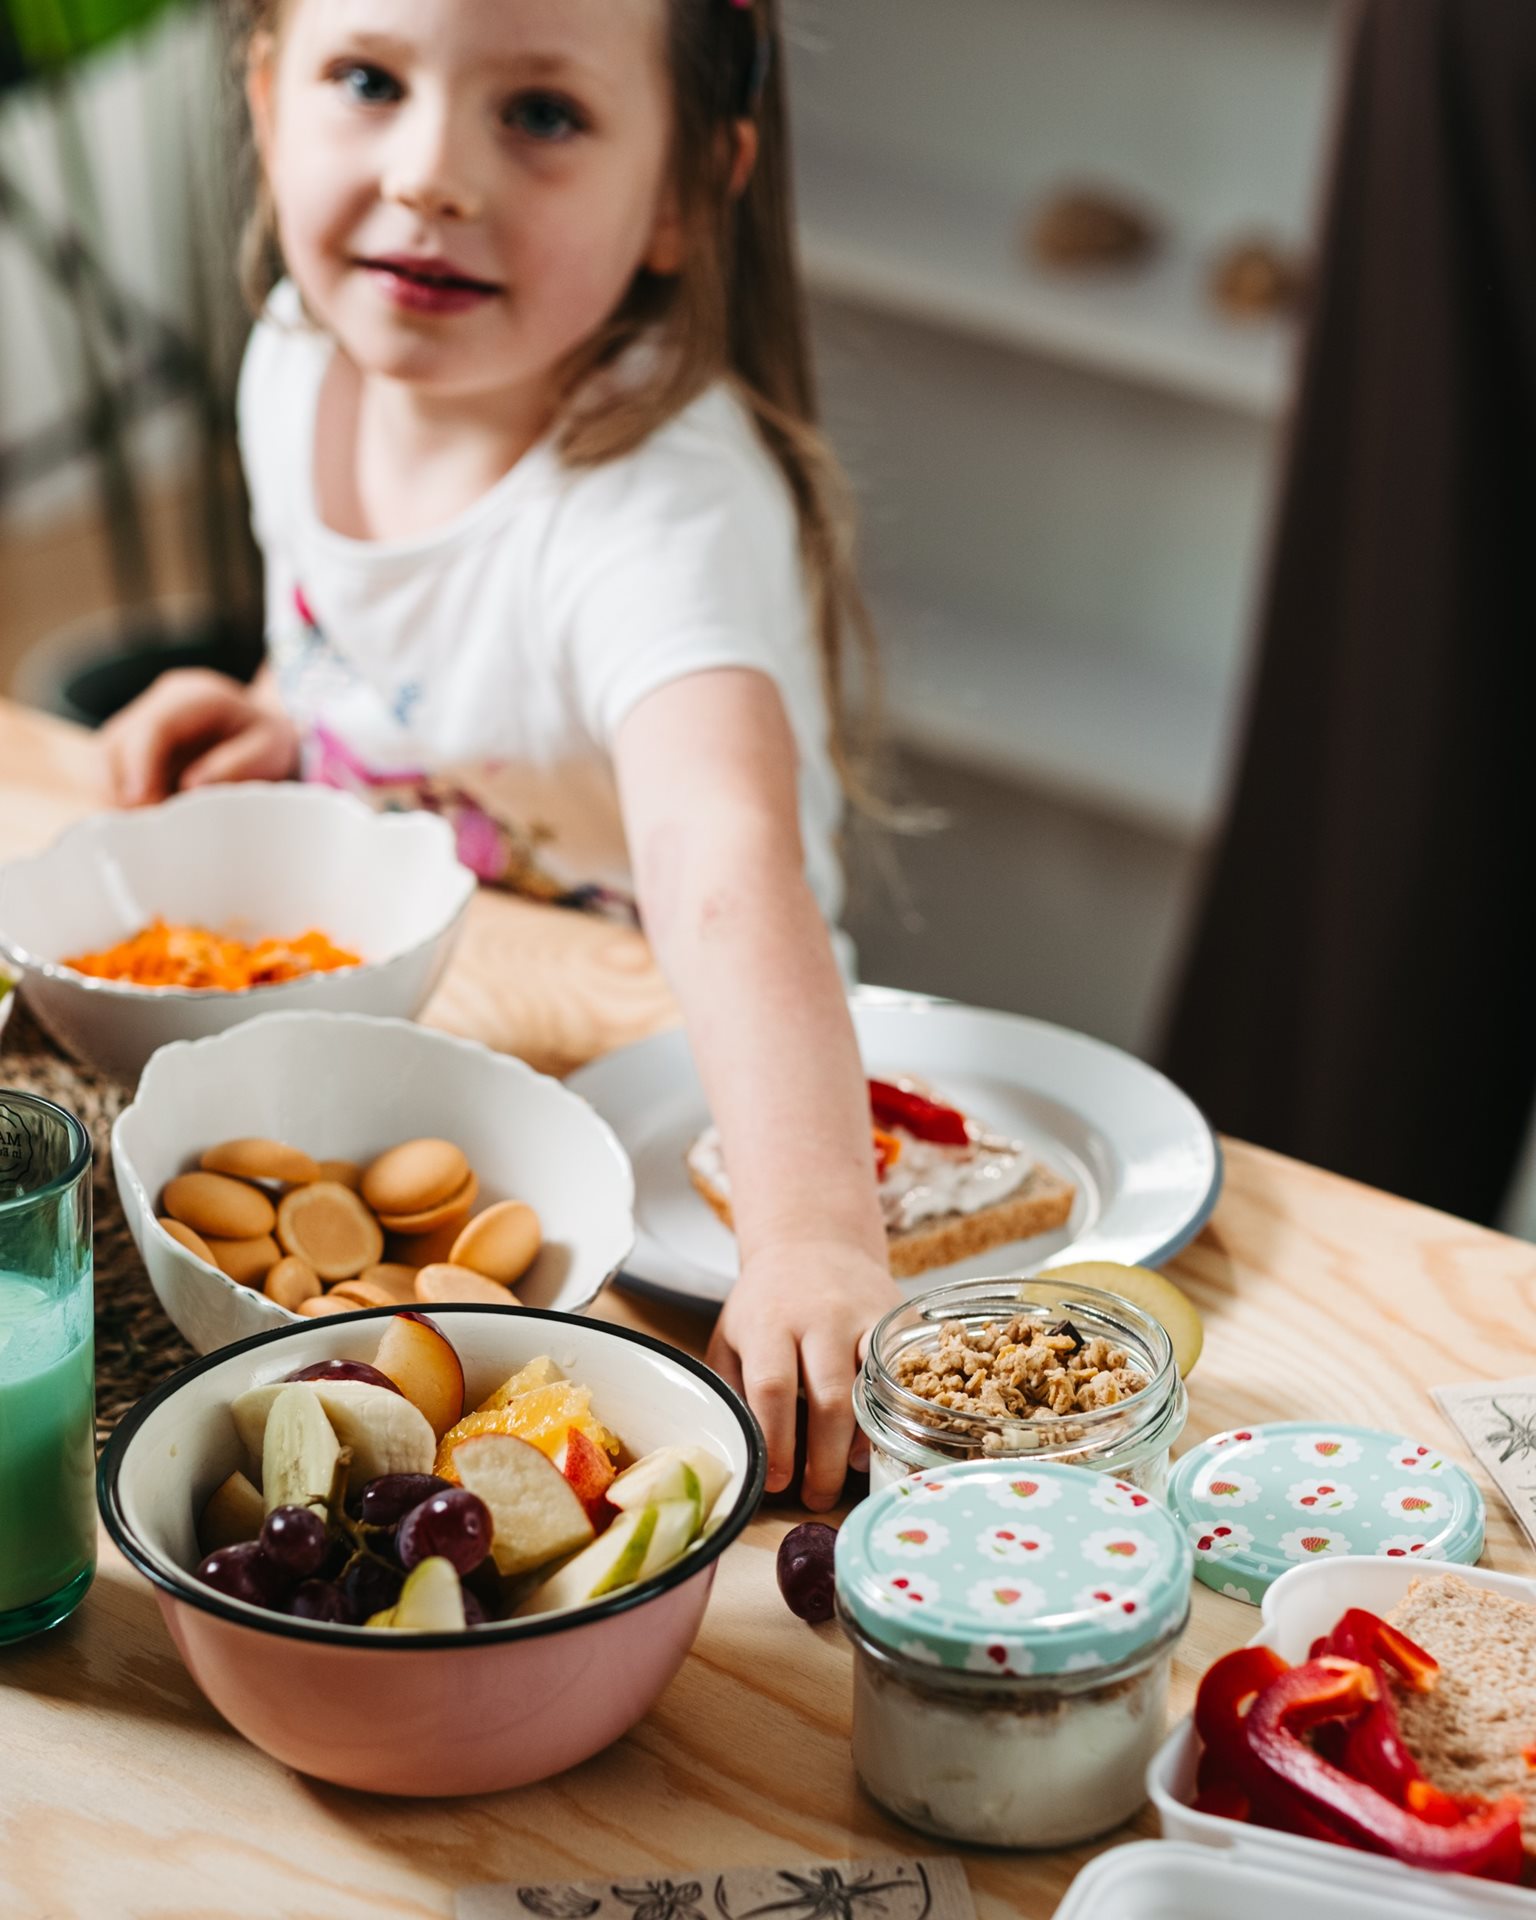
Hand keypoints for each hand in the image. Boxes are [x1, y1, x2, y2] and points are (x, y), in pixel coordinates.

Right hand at [101, 669, 300, 806]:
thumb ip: (237, 764)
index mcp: (193, 696)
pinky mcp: (129, 749)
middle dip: (126, 789)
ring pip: (103, 761)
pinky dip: (120, 800)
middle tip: (150, 826)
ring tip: (149, 826)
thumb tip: (191, 787)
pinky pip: (108, 776)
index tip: (143, 804)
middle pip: (115, 744)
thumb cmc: (267, 742)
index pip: (153, 726)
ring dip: (117, 797)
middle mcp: (157, 705)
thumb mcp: (270, 748)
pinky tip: (146, 819)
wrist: (260, 735)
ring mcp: (138, 725)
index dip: (141, 766)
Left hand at [707, 1241, 901, 1511]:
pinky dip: (897, 1413)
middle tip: (817, 1497)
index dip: (777, 1441)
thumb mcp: (730, 1336)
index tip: (777, 1482)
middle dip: (824, 1460)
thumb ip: (734, 1389)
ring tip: (850, 1475)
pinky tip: (885, 1439)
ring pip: (873, 1390)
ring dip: (863, 1443)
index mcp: (770, 1323)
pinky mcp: (897, 1320)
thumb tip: (746, 1456)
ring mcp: (864, 1317)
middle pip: (830, 1398)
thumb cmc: (765, 1304)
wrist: (815, 1242)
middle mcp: (820, 1317)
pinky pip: (904, 1375)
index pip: (772, 1388)